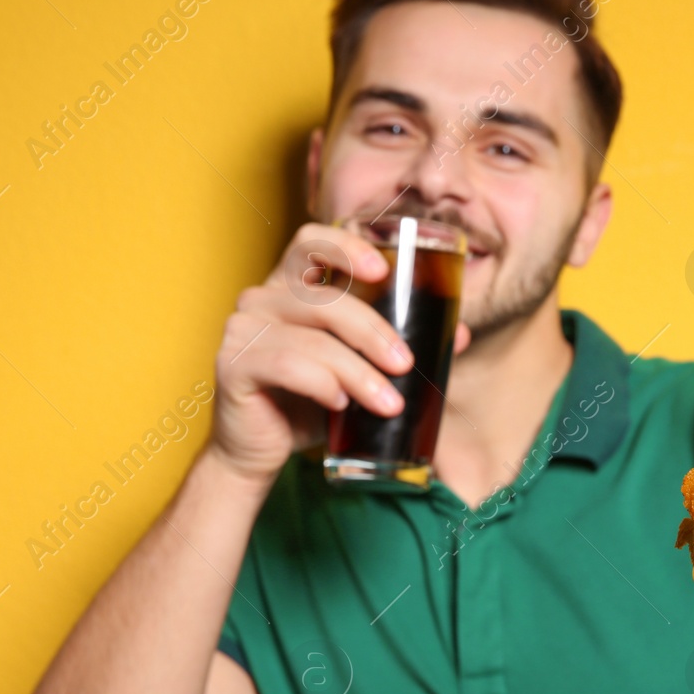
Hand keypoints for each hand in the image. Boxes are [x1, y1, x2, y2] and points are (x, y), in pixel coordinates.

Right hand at [207, 222, 471, 484]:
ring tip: (388, 403)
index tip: (383, 271)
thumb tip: (461, 334)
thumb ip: (399, 348)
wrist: (261, 453)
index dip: (345, 246)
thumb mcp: (358, 372)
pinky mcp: (231, 364)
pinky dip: (321, 385)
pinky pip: (285, 366)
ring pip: (312, 339)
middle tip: (406, 364)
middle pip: (323, 298)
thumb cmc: (309, 405)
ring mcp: (242, 329)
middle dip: (373, 331)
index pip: (310, 240)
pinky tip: (340, 405)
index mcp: (290, 287)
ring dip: (358, 372)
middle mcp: (261, 298)